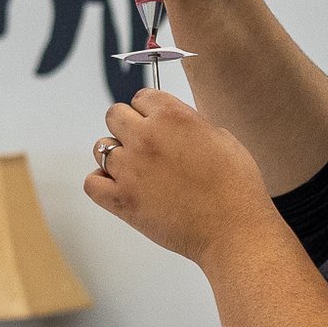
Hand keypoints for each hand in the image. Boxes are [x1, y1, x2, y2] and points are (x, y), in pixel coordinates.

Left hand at [83, 89, 273, 265]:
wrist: (233, 229)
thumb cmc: (235, 187)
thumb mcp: (220, 137)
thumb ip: (189, 123)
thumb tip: (171, 124)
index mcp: (172, 117)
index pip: (141, 97)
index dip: (149, 111)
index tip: (153, 122)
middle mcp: (146, 138)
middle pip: (114, 116)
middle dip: (127, 127)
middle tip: (142, 144)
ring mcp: (130, 169)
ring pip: (101, 148)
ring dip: (115, 156)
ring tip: (135, 170)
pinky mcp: (122, 200)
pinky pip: (91, 182)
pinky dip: (100, 182)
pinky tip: (117, 185)